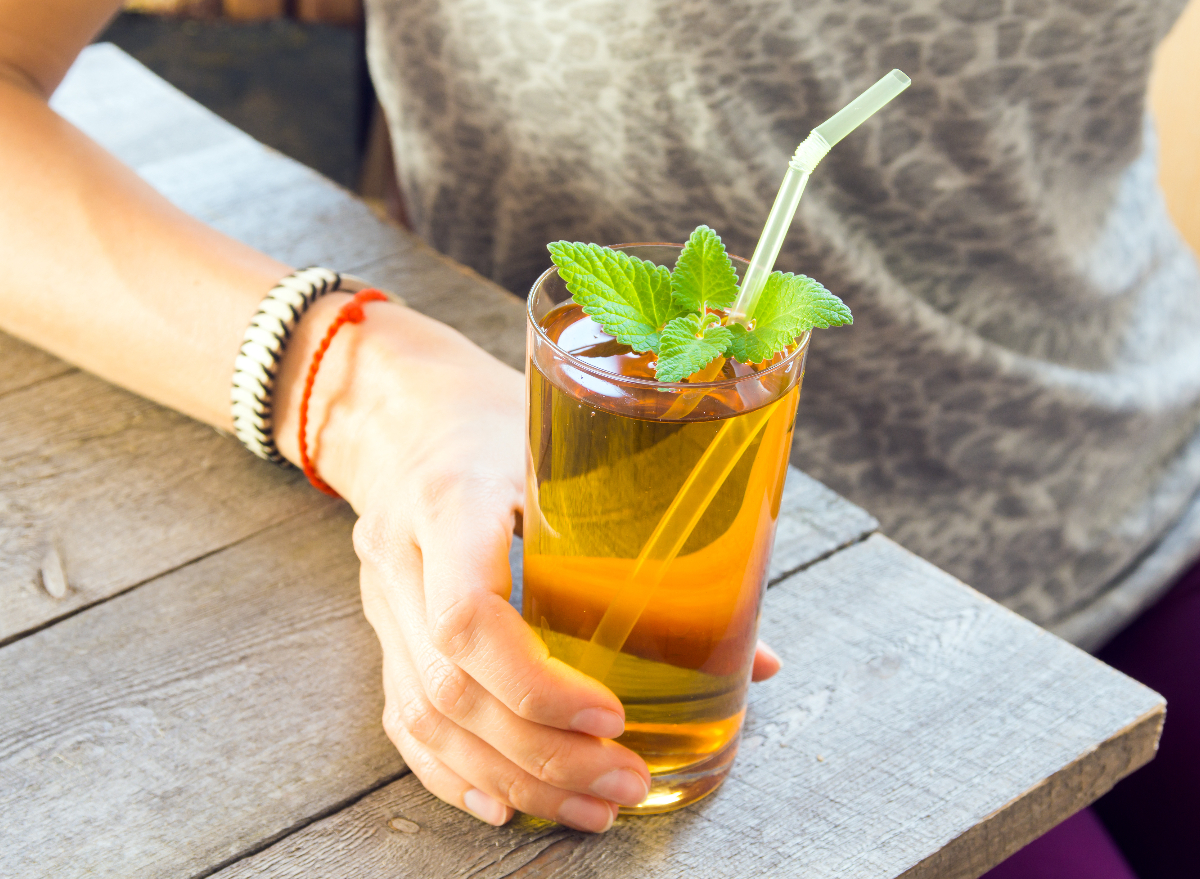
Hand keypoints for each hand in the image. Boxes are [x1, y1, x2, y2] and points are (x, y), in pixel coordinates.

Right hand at [272, 296, 782, 831]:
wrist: (404, 410)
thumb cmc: (501, 420)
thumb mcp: (573, 454)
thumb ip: (654, 543)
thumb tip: (758, 657)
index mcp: (450, 497)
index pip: (468, 614)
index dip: (537, 681)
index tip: (611, 713)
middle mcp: (402, 555)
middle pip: (450, 685)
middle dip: (542, 752)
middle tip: (623, 782)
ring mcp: (383, 598)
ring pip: (427, 715)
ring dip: (512, 775)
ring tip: (590, 809)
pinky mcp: (383, 628)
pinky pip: (404, 717)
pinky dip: (456, 772)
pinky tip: (507, 804)